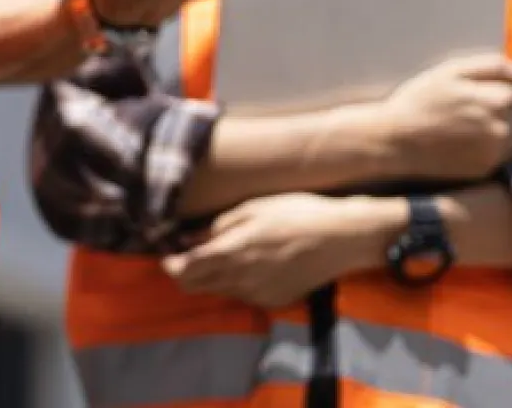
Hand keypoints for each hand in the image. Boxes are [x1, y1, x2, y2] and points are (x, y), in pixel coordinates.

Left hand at [162, 194, 389, 308]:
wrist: (343, 238)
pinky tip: (250, 264)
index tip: (168, 252)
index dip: (170, 264)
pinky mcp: (275, 302)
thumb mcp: (251, 210)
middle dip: (185, 273)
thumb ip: (215, 228)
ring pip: (219, 292)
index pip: (183, 272)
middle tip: (188, 254)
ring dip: (211, 277)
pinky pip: (243, 296)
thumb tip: (185, 240)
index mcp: (231, 253)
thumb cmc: (296, 213)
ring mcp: (258, 295)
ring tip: (222, 253)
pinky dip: (236, 283)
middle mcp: (240, 280)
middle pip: (195, 287)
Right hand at [373, 54, 511, 180]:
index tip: (485, 86)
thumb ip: (493, 66)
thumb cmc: (420, 100)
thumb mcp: (451, 71)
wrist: (395, 140)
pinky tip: (470, 136)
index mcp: (497, 101)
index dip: (506, 84)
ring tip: (474, 119)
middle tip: (476, 102)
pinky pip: (505, 151)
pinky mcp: (487, 168)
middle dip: (507, 104)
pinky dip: (495, 142)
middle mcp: (502, 129)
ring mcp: (496, 152)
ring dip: (506, 123)